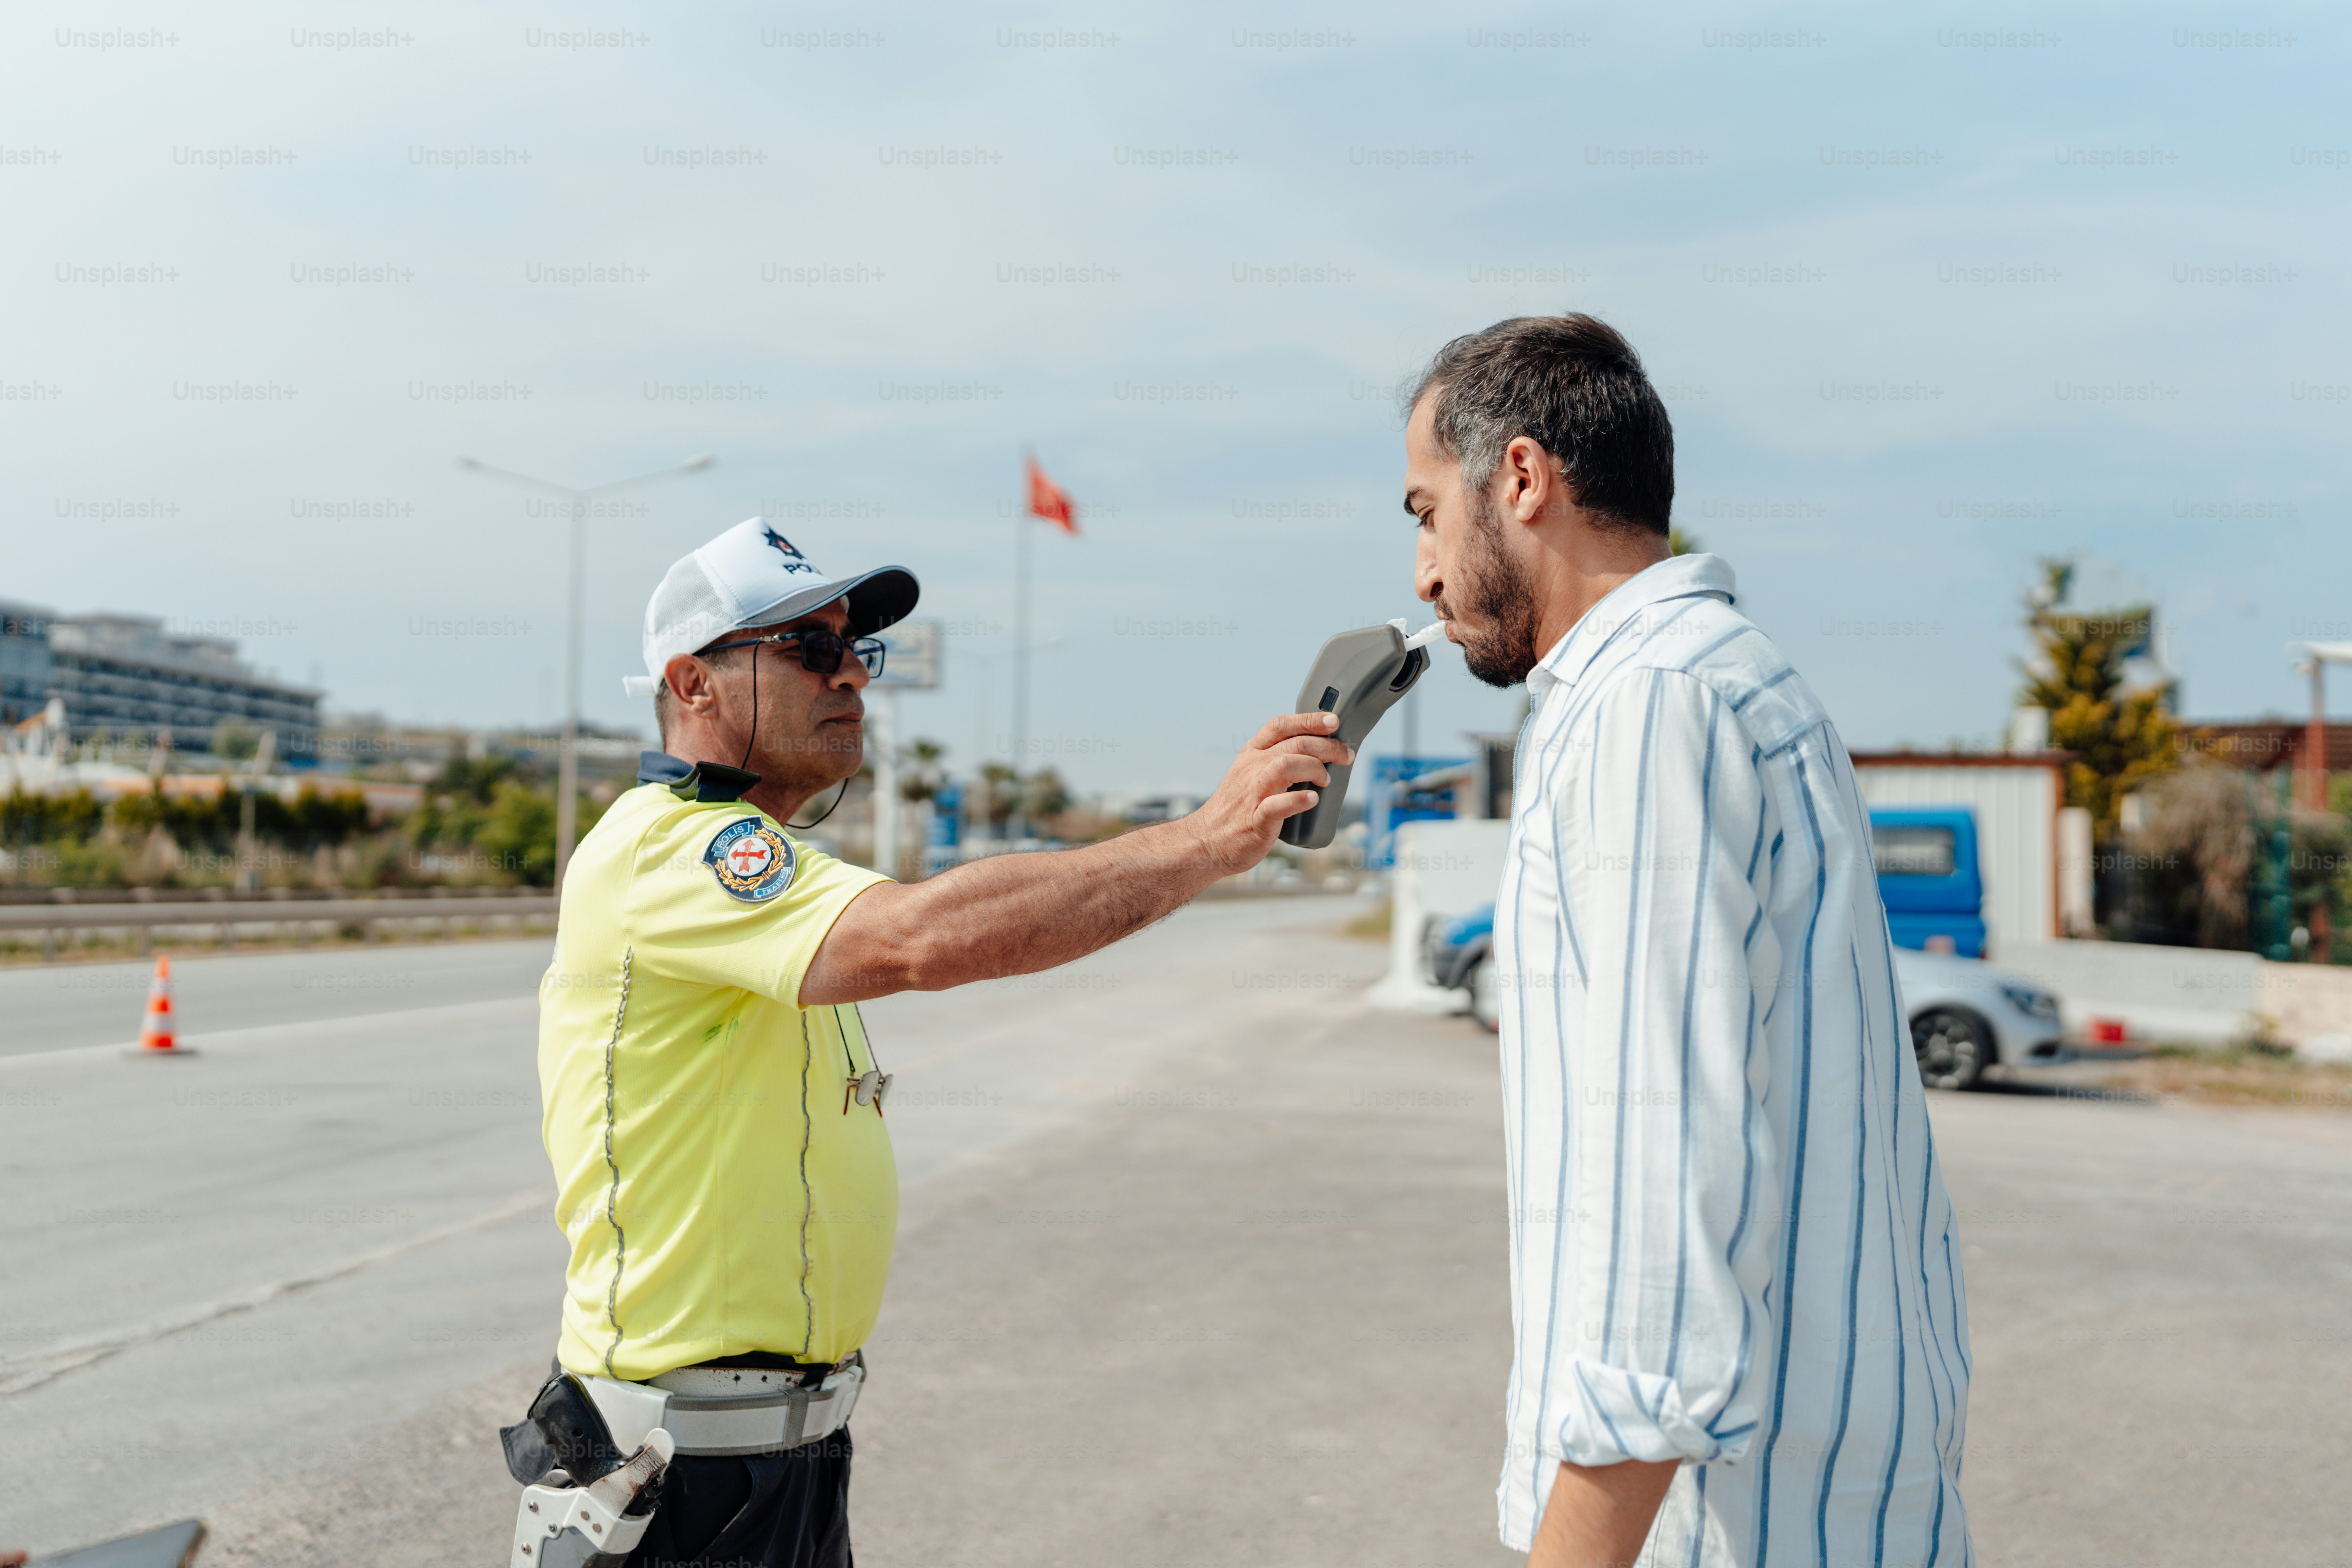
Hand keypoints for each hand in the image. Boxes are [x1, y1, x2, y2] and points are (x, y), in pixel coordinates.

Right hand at [1185, 711, 1352, 874]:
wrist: (1207, 841)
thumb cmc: (1237, 810)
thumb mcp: (1250, 775)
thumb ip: (1275, 761)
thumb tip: (1316, 753)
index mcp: (1251, 755)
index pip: (1280, 726)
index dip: (1308, 719)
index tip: (1332, 721)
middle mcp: (1252, 769)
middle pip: (1293, 744)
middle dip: (1326, 746)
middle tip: (1346, 755)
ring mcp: (1253, 793)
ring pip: (1285, 765)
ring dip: (1314, 768)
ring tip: (1326, 780)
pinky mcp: (1256, 820)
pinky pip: (1277, 805)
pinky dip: (1298, 800)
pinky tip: (1312, 800)